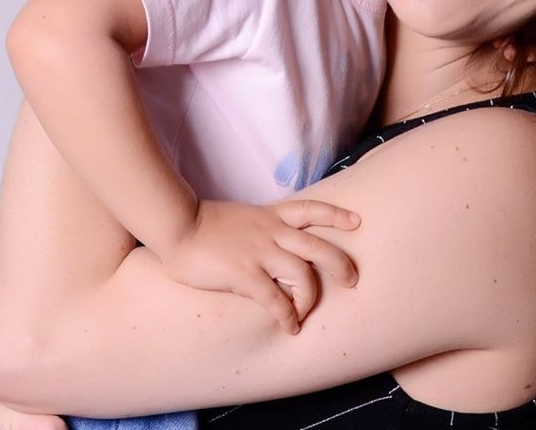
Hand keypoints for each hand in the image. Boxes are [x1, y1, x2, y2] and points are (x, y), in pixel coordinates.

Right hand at [164, 199, 361, 333]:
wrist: (178, 224)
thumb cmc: (206, 224)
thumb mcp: (243, 217)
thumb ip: (262, 227)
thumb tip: (273, 242)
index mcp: (271, 216)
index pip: (312, 209)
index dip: (336, 215)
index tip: (357, 221)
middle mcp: (272, 232)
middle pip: (318, 246)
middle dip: (340, 263)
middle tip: (352, 279)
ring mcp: (260, 252)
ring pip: (302, 273)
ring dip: (310, 297)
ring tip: (307, 312)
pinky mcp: (244, 273)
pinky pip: (275, 298)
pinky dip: (287, 314)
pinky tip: (289, 326)